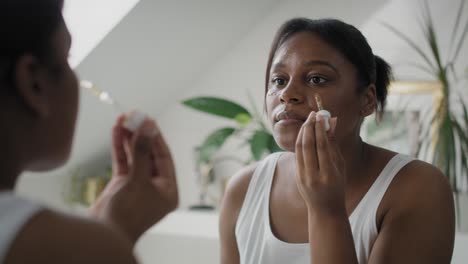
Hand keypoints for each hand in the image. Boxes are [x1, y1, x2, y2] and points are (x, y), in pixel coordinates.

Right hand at [90, 114, 178, 243]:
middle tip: (133, 115)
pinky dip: (120, 148)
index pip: (164, 157)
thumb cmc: (126, 215)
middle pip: (150, 154)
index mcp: (168, 190)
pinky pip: (123, 162)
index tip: (148, 119)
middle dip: (141, 135)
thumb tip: (149, 127)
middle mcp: (155, 187)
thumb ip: (143, 152)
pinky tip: (116, 132)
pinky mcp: (123, 185)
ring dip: (129, 138)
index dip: (156, 137)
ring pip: (135, 156)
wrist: (102, 235)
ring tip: (122, 119)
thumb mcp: (137, 180)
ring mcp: (138, 185)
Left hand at [295, 112, 344, 215]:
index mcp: (329, 174)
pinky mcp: (297, 177)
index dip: (320, 129)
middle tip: (313, 114)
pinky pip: (297, 155)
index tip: (321, 116)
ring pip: (300, 149)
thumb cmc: (338, 186)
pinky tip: (304, 133)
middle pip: (308, 146)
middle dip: (310, 127)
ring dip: (303, 132)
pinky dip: (300, 142)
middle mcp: (314, 176)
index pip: (322, 147)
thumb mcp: (340, 167)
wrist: (325, 209)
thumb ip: (334, 145)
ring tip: (308, 120)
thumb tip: (332, 122)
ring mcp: (303, 177)